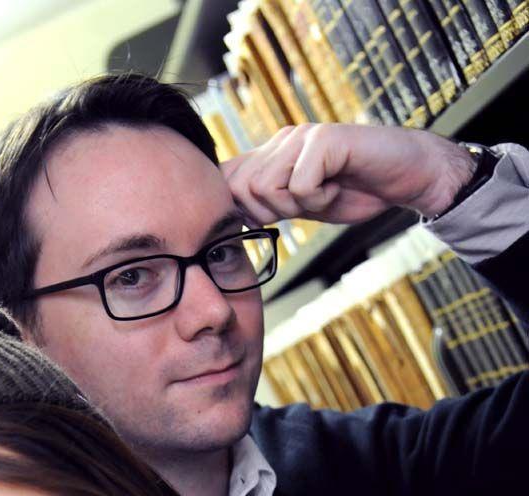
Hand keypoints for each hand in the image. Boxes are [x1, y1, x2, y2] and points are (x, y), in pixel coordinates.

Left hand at [221, 124, 475, 224]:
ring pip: (265, 187)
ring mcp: (302, 137)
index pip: (227, 178)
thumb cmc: (356, 191)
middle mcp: (283, 141)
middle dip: (268, 212)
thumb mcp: (303, 204)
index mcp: (273, 154)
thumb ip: (271, 204)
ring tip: (323, 195)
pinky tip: (337, 188)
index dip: (241, 209)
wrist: (405, 176)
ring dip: (295, 206)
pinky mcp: (324, 140)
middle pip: (241, 188)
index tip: (272, 220)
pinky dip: (319, 200)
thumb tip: (234, 217)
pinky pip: (299, 186)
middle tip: (303, 207)